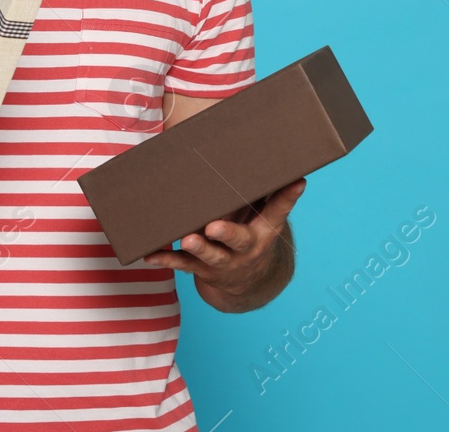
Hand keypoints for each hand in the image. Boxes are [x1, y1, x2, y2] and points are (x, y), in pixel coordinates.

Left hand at [143, 178, 305, 300]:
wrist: (246, 283)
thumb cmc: (252, 236)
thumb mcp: (266, 220)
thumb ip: (273, 195)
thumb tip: (292, 166)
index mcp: (263, 232)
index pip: (278, 211)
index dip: (287, 197)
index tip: (297, 181)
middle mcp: (243, 249)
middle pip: (237, 240)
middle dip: (226, 233)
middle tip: (215, 226)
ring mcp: (221, 261)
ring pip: (208, 255)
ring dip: (197, 247)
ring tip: (187, 239)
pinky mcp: (200, 268)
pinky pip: (182, 264)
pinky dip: (166, 258)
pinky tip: (150, 254)